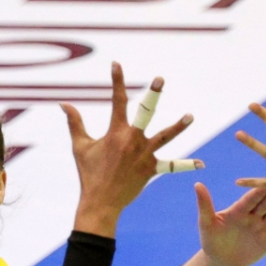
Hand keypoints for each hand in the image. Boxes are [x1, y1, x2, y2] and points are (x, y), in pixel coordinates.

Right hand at [63, 62, 193, 234]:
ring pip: (165, 137)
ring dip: (179, 126)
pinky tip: (202, 164)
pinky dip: (187, 166)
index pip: (117, 101)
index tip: (117, 64)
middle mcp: (132, 140)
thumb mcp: (80, 146)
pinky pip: (172, 166)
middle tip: (160, 79)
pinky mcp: (151, 169)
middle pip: (145, 113)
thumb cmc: (89, 174)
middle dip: (152, 94)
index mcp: (115, 132)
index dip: (116, 81)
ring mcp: (143, 154)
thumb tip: (63, 103)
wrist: (100, 202)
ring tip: (190, 116)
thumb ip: (75, 123)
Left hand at [196, 184, 265, 265]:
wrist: (219, 262)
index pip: (251, 198)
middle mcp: (252, 216)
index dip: (259, 190)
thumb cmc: (211, 240)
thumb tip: (197, 184)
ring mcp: (261, 227)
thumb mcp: (206, 223)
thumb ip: (204, 204)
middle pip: (265, 203)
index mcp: (239, 210)